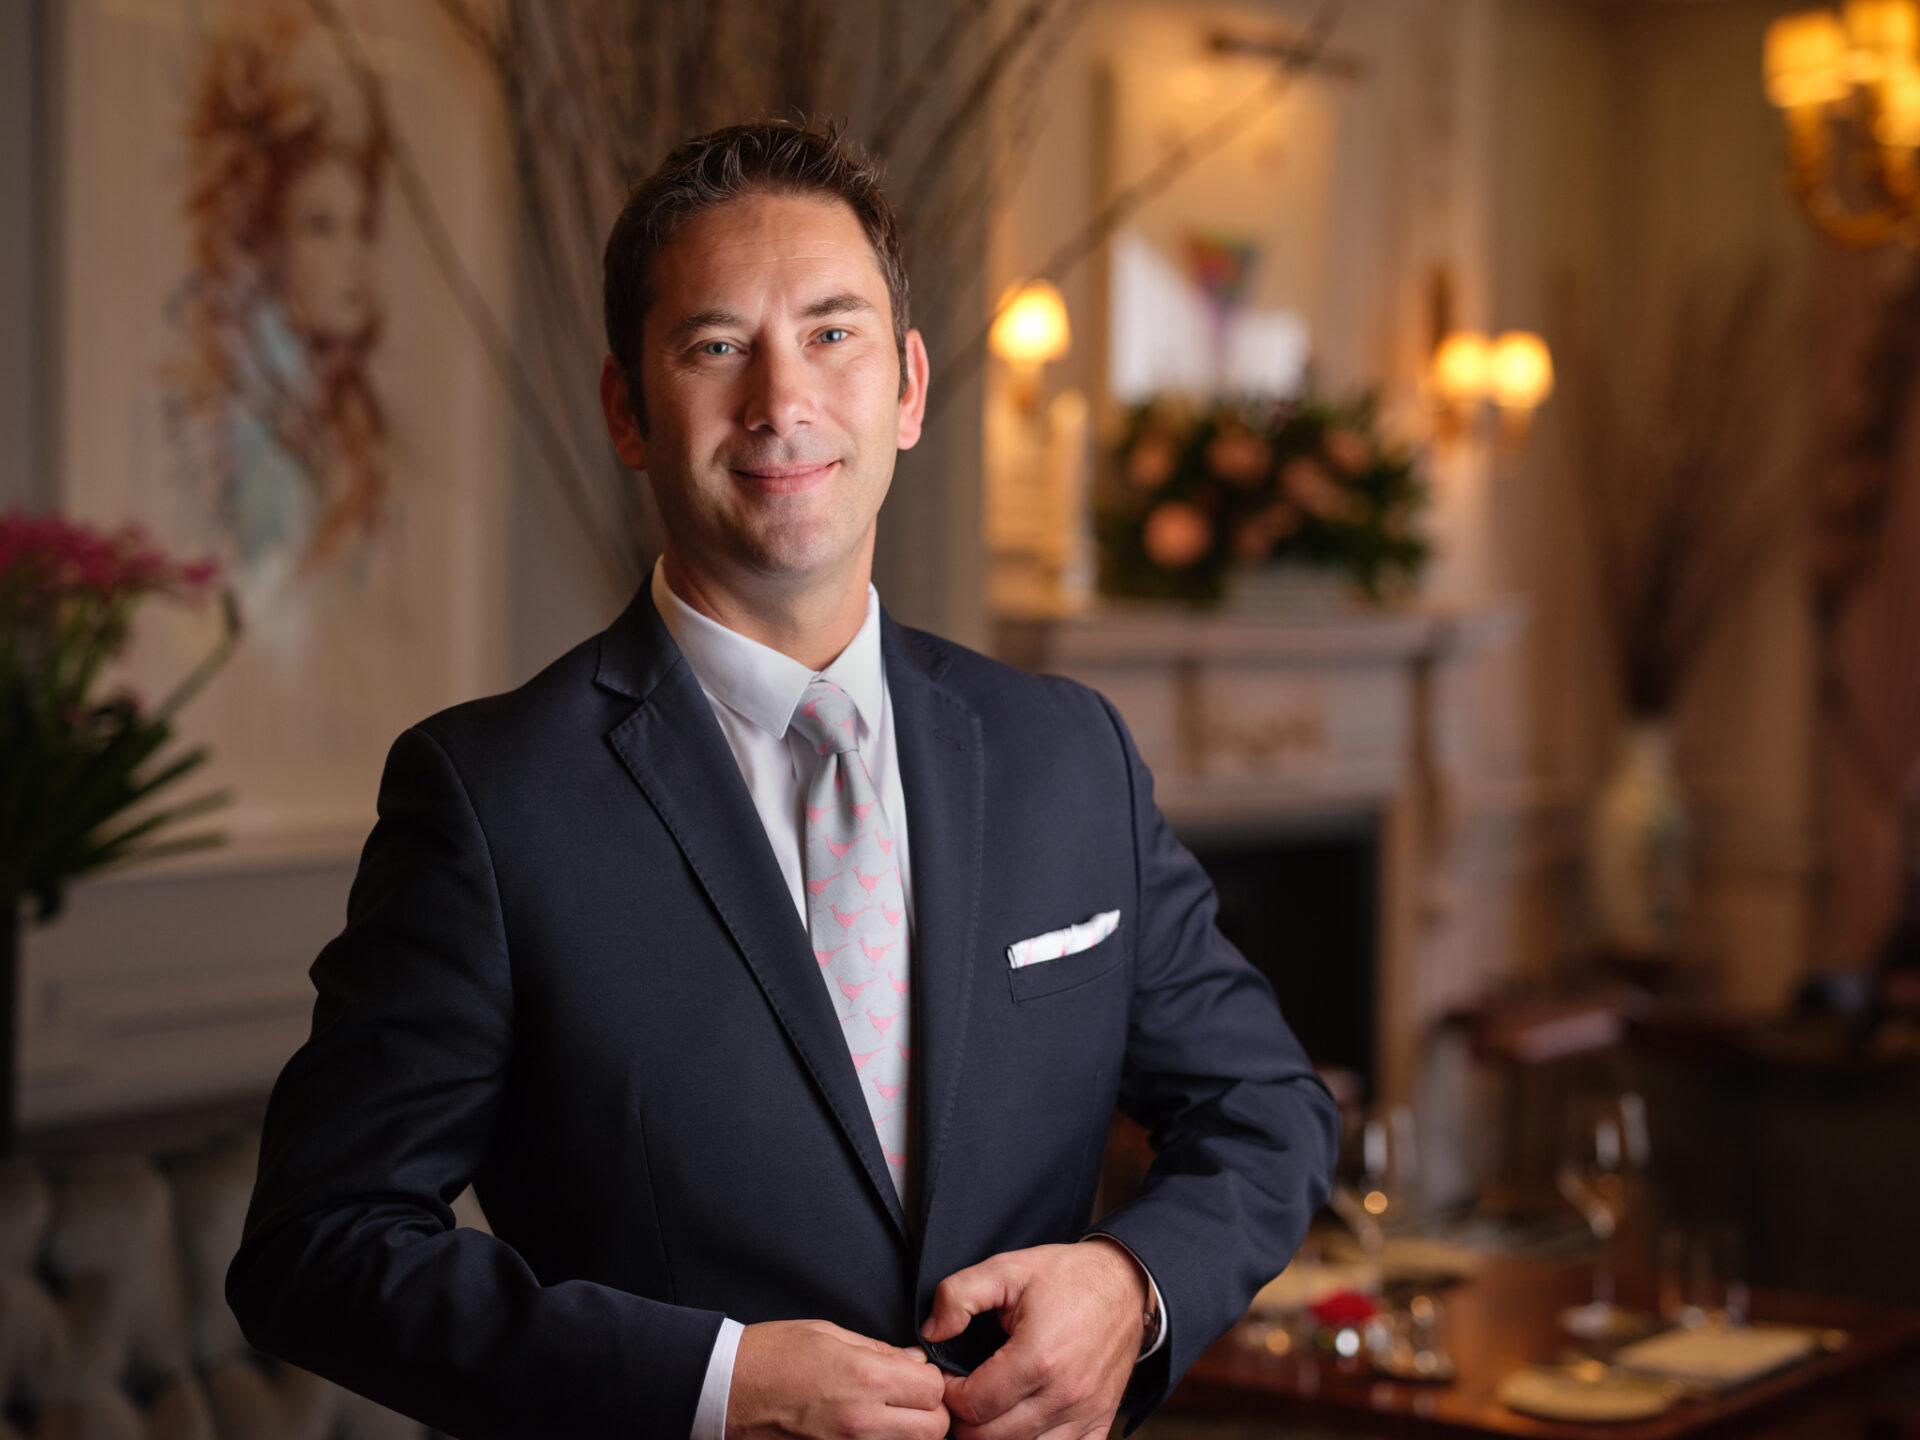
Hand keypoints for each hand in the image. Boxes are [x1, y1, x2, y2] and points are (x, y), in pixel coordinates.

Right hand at [727, 1319, 949, 1439]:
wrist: (726, 1389)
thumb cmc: (770, 1356)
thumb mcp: (829, 1334)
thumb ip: (879, 1351)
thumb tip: (912, 1361)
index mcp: (864, 1379)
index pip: (932, 1389)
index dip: (930, 1379)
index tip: (917, 1373)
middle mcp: (861, 1420)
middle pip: (933, 1428)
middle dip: (930, 1411)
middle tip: (911, 1396)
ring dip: (909, 1430)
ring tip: (889, 1412)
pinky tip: (866, 1425)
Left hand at [922, 1240, 1147, 1439]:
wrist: (1125, 1284)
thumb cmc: (1066, 1277)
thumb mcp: (1007, 1269)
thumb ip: (958, 1296)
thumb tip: (931, 1333)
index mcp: (1038, 1358)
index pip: (973, 1406)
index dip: (949, 1394)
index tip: (949, 1377)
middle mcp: (1063, 1395)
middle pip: (991, 1439)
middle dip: (965, 1420)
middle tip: (963, 1393)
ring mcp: (1084, 1414)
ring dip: (995, 1435)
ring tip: (989, 1406)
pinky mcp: (1098, 1423)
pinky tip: (1020, 1421)